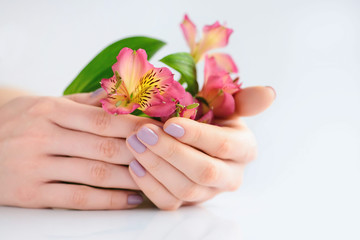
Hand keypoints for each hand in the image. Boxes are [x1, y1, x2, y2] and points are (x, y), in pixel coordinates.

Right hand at [0, 92, 159, 209]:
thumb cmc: (22, 123)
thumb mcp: (47, 105)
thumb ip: (84, 102)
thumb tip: (119, 93)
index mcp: (50, 110)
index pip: (104, 119)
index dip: (137, 126)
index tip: (161, 131)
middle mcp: (42, 135)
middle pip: (104, 146)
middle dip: (140, 152)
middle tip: (166, 156)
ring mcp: (34, 166)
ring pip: (94, 173)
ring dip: (129, 177)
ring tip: (154, 178)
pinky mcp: (29, 193)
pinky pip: (76, 198)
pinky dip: (107, 200)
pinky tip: (129, 199)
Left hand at [126, 86, 275, 209]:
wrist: (194, 139)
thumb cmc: (208, 118)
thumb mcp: (225, 105)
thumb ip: (244, 99)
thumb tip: (269, 94)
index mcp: (243, 149)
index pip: (222, 145)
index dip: (196, 135)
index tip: (169, 122)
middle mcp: (231, 175)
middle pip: (203, 172)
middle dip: (170, 152)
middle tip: (142, 133)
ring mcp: (209, 193)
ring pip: (185, 189)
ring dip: (156, 166)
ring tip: (134, 144)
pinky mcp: (188, 202)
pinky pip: (169, 202)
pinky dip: (149, 186)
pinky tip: (135, 166)